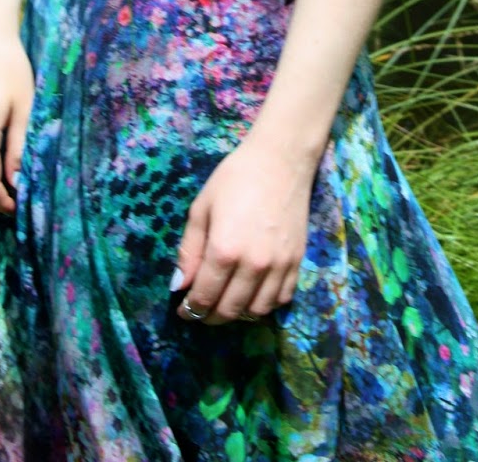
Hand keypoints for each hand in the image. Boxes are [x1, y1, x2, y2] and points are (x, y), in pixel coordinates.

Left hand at [173, 134, 316, 325]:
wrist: (281, 159)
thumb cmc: (235, 178)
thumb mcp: (202, 207)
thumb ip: (189, 250)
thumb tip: (179, 286)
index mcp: (225, 250)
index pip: (204, 297)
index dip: (191, 309)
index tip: (183, 310)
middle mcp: (254, 265)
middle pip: (230, 310)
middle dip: (210, 316)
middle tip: (201, 310)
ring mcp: (279, 266)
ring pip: (257, 311)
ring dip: (238, 313)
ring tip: (226, 302)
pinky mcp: (297, 262)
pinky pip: (282, 299)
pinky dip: (265, 304)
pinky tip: (253, 293)